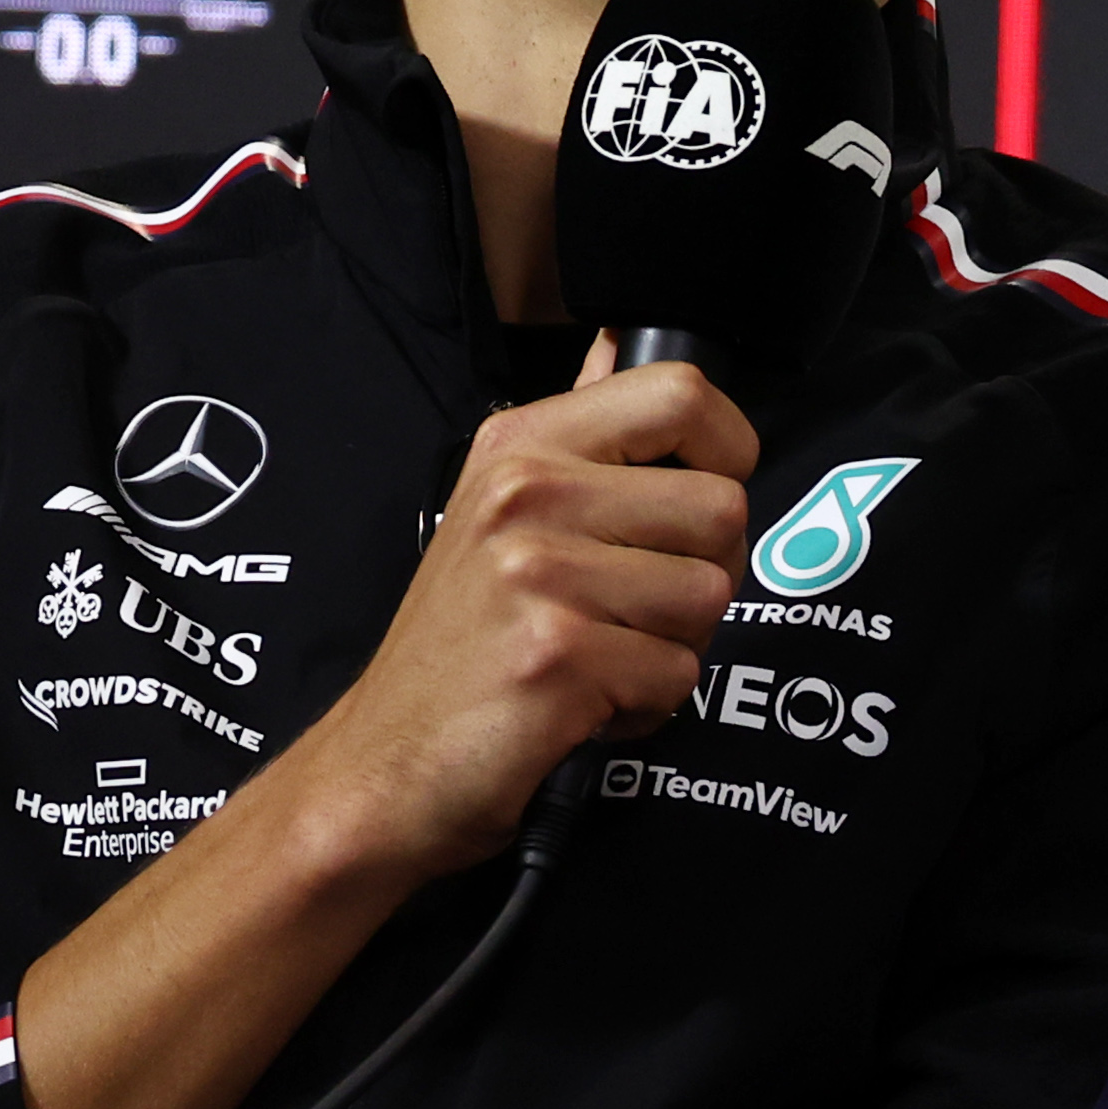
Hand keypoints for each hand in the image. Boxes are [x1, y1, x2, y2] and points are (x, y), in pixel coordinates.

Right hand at [280, 347, 753, 879]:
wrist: (380, 769)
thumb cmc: (460, 649)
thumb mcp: (500, 513)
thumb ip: (580, 437)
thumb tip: (624, 339)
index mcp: (521, 447)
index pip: (685, 392)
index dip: (727, 450)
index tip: (694, 502)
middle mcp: (527, 494)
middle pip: (724, 509)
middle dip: (700, 578)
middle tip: (623, 614)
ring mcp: (538, 572)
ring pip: (711, 597)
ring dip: (671, 648)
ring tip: (595, 659)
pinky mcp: (557, 653)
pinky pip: (679, 674)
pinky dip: (645, 707)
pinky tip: (580, 705)